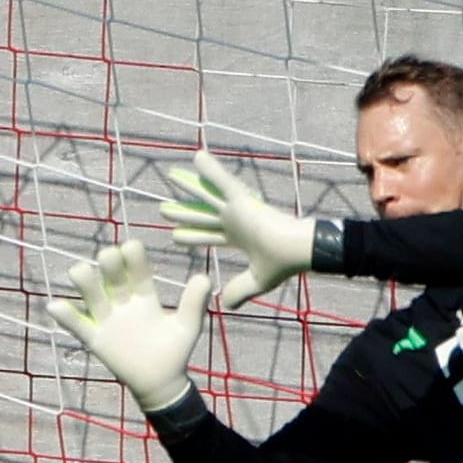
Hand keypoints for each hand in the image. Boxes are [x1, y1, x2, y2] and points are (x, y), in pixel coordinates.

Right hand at [49, 240, 211, 411]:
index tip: (131, 249)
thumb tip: (204, 277)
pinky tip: (55, 306)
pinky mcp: (96, 339)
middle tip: (110, 260)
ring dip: (83, 280)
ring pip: (90, 293)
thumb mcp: (187, 327)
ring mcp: (108, 319)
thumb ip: (193, 303)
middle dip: (108, 263)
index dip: (132, 256)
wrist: (161, 382)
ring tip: (80, 273)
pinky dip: (65, 316)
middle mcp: (123, 302)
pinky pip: (77, 325)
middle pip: (110, 274)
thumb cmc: (174, 352)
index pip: (135, 268)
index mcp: (144, 295)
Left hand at [160, 149, 318, 308]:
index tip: (175, 236)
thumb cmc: (285, 264)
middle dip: (183, 213)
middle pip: (202, 215)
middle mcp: (235, 221)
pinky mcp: (244, 201)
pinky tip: (197, 157)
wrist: (299, 251)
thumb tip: (226, 304)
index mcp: (239, 238)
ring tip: (170, 177)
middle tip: (163, 209)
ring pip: (207, 195)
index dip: (192, 236)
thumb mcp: (257, 282)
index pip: (209, 236)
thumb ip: (241, 291)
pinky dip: (211, 170)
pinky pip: (223, 182)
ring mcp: (238, 209)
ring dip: (189, 186)